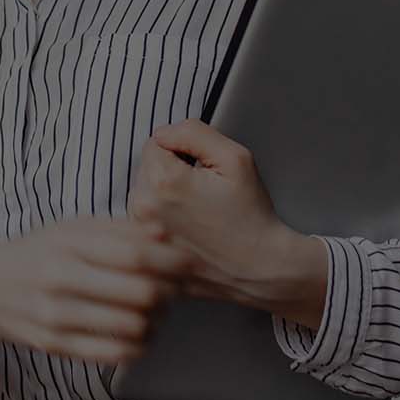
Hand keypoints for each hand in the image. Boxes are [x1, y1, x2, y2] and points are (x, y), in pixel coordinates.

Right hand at [0, 216, 191, 365]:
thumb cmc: (40, 252)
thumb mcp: (72, 228)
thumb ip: (119, 230)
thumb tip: (165, 235)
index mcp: (68, 243)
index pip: (135, 255)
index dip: (171, 262)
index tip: (189, 264)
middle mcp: (59, 279)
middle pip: (138, 292)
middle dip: (170, 292)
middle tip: (177, 289)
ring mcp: (56, 317)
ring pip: (131, 326)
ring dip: (158, 320)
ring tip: (159, 311)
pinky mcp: (55, 346)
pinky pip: (113, 354)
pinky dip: (139, 345)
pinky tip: (141, 333)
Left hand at [126, 118, 323, 318]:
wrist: (258, 267)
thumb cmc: (250, 215)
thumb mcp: (234, 158)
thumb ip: (193, 132)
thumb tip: (164, 133)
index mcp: (164, 182)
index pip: (155, 143)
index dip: (183, 151)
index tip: (202, 171)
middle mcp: (144, 209)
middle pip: (146, 167)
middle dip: (171, 172)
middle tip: (202, 193)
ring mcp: (140, 234)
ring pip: (142, 192)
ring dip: (162, 195)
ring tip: (195, 212)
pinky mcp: (143, 251)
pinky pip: (141, 217)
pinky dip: (158, 218)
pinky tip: (185, 228)